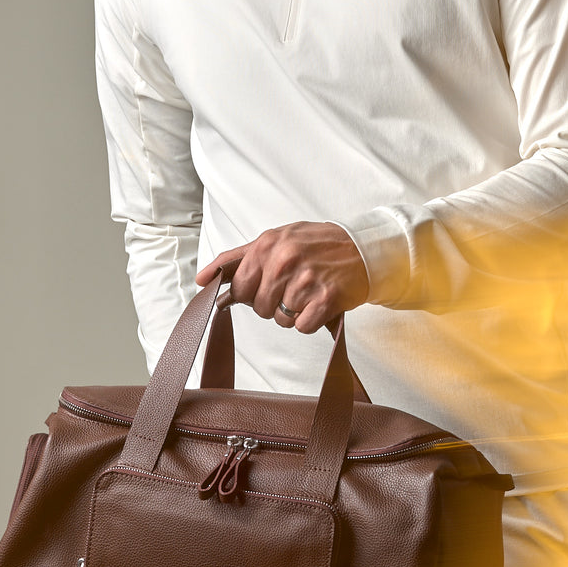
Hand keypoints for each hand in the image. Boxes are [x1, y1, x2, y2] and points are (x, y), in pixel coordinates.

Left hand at [195, 222, 370, 333]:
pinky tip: (320, 302)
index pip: (239, 287)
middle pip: (259, 307)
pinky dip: (311, 320)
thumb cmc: (317, 244)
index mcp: (267, 245)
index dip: (252, 292)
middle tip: (295, 286)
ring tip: (310, 291)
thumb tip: (203, 279)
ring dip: (294, 312)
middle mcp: (284, 260)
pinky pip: (303, 327)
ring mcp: (305, 280)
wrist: (363, 247)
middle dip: (274, 303)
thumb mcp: (276, 239)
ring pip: (281, 319)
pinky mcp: (326, 298)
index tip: (268, 284)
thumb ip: (238, 259)